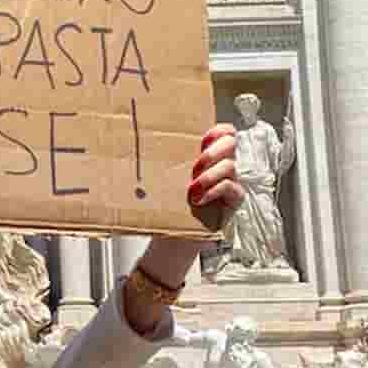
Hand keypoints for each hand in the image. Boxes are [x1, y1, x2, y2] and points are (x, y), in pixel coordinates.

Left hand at [124, 124, 242, 331]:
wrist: (169, 236)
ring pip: (231, 166)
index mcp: (206, 156)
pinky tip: (198, 198)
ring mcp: (230, 182)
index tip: (202, 138)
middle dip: (213, 151)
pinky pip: (232, 188)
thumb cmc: (167, 205)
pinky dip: (214, 190)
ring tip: (192, 187)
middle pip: (231, 144)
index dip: (217, 131)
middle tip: (195, 164)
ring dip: (210, 174)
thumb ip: (163, 159)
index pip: (224, 133)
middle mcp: (221, 166)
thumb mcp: (163, 177)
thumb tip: (134, 141)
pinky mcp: (233, 201)